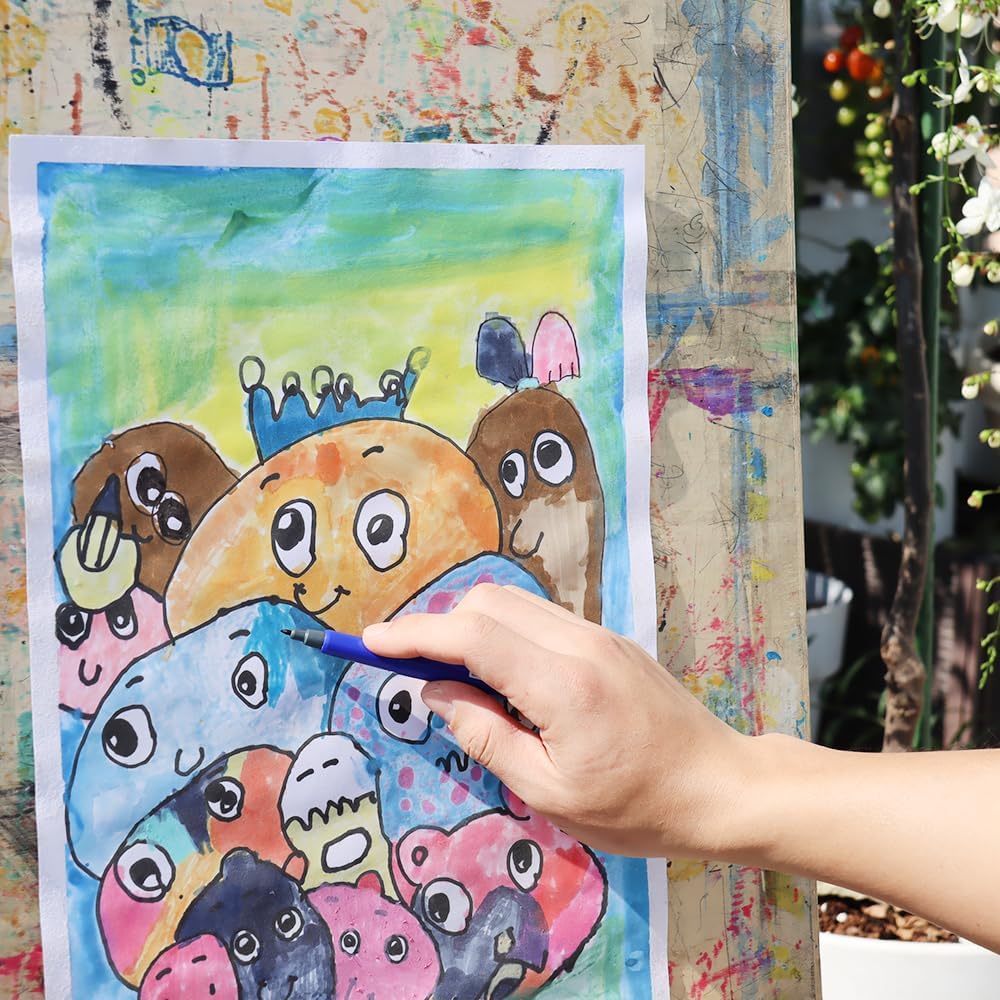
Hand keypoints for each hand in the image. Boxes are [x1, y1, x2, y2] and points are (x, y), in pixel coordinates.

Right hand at [363, 584, 751, 857]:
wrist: (721, 786)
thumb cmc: (636, 809)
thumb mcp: (550, 793)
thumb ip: (485, 735)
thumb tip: (435, 691)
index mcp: (563, 683)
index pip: (471, 635)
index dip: (413, 634)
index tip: (370, 642)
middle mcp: (579, 642)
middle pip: (488, 603)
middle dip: (439, 628)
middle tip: (417, 675)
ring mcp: (598, 635)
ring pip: (514, 604)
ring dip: (473, 629)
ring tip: (463, 684)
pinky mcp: (609, 640)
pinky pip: (540, 620)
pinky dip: (506, 636)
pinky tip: (509, 683)